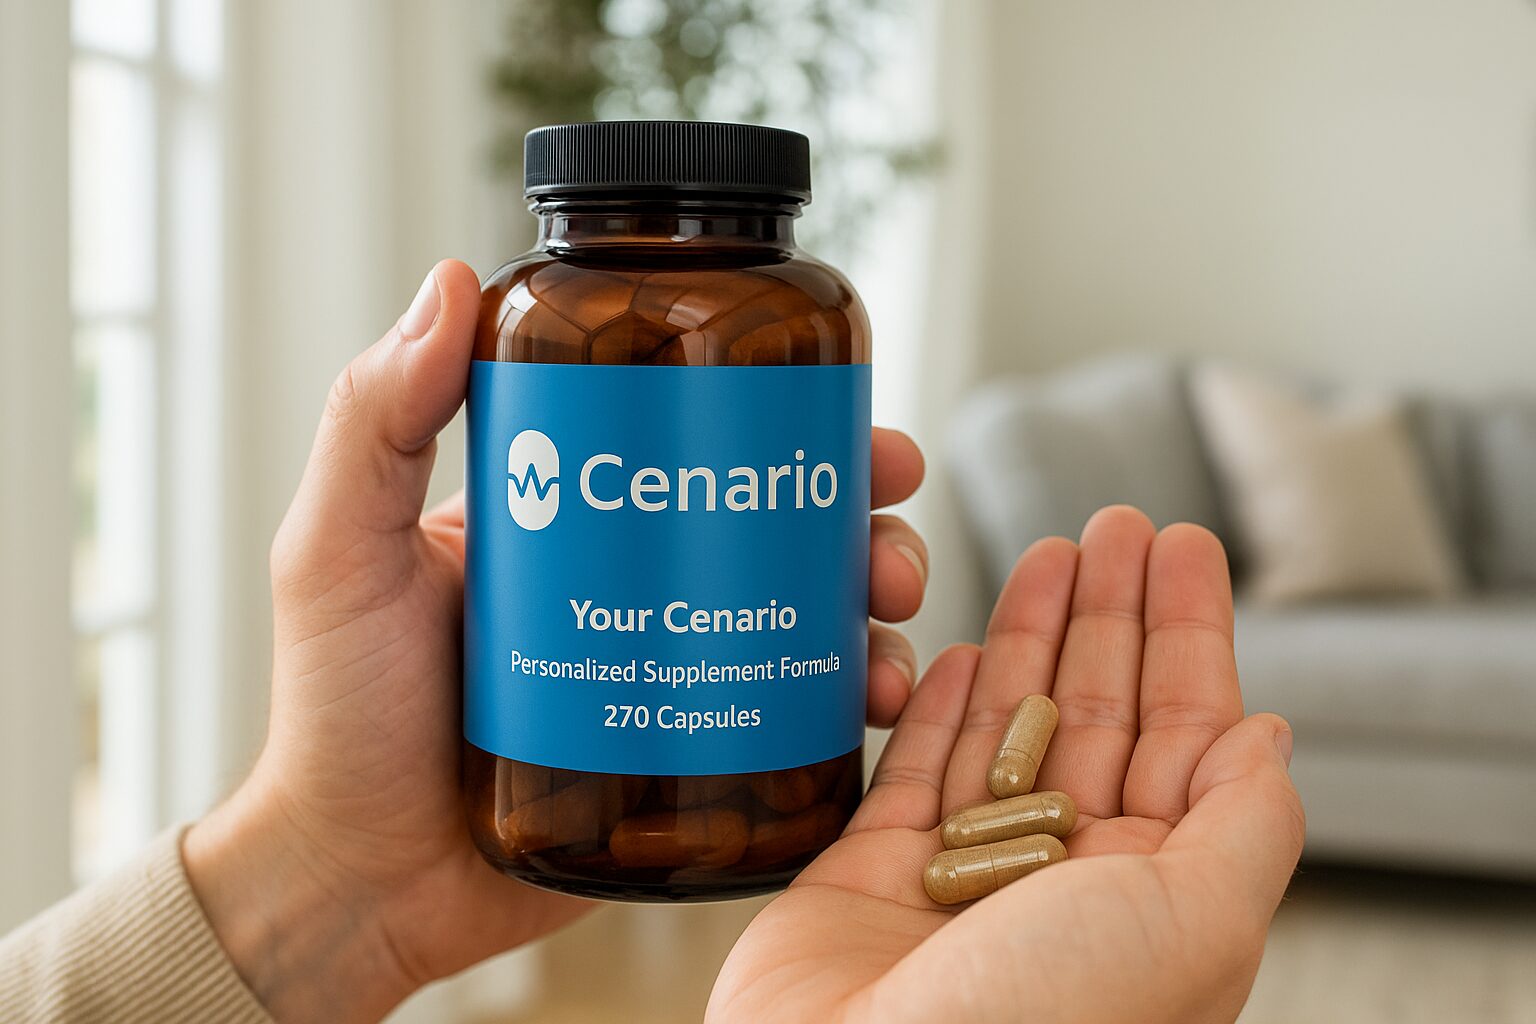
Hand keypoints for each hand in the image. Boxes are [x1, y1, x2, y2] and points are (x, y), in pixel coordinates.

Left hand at [183, 260, 929, 1022]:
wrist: (361, 885)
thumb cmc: (337, 722)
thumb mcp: (341, 555)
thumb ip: (374, 421)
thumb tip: (450, 280)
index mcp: (576, 519)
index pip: (696, 441)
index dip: (786, 420)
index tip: (843, 412)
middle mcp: (641, 584)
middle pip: (780, 525)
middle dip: (859, 516)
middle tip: (886, 524)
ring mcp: (674, 672)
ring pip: (807, 616)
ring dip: (874, 603)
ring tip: (888, 622)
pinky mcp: (694, 758)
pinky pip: (796, 719)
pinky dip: (855, 702)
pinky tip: (876, 703)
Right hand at [711, 507, 1304, 1023]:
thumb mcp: (1194, 921)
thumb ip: (1243, 825)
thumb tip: (1271, 737)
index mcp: (1153, 893)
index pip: (1187, 733)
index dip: (1189, 634)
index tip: (1183, 545)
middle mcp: (1064, 879)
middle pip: (1098, 714)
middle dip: (1112, 614)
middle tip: (1116, 520)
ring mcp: (966, 875)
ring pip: (1010, 728)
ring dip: (1033, 636)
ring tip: (1050, 547)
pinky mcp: (874, 873)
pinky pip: (917, 771)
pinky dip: (945, 706)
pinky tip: (968, 648)